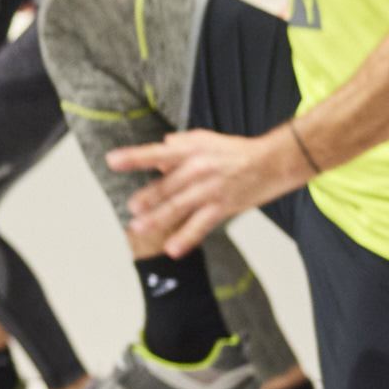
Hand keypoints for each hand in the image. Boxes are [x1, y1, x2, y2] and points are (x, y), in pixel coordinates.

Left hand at [109, 128, 306, 256]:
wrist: (276, 161)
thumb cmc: (238, 151)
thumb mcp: (206, 139)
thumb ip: (179, 145)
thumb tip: (159, 153)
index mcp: (191, 150)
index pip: (157, 153)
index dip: (135, 158)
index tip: (112, 161)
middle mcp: (199, 169)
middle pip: (167, 185)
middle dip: (148, 198)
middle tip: (132, 207)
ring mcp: (211, 189)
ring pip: (180, 206)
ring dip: (158, 218)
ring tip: (138, 228)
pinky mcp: (223, 206)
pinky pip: (201, 224)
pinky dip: (187, 237)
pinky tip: (172, 249)